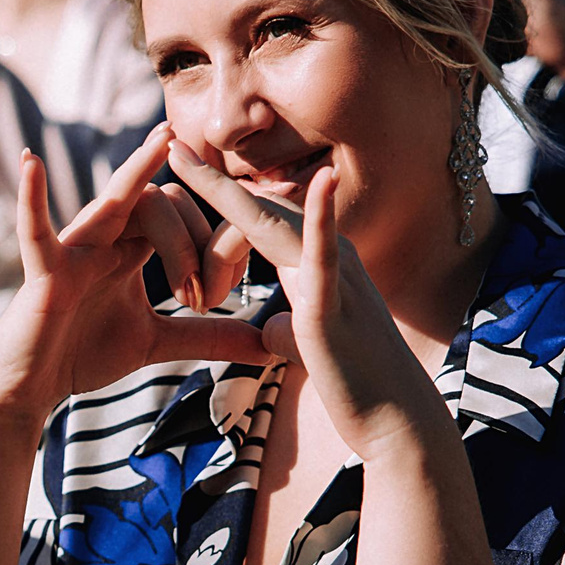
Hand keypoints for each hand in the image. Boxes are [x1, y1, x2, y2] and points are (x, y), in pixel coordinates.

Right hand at [0, 123, 267, 424]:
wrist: (33, 384)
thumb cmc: (84, 351)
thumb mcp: (158, 341)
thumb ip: (209, 336)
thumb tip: (266, 344)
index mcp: (131, 244)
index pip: (182, 215)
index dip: (210, 249)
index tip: (219, 299)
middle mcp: (104, 234)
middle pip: (160, 203)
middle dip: (191, 246)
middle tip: (203, 300)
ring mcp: (72, 247)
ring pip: (115, 202)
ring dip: (142, 183)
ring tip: (164, 141)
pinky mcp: (44, 271)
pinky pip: (37, 231)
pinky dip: (32, 198)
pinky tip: (30, 162)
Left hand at [168, 150, 439, 459]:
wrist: (394, 419)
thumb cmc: (353, 386)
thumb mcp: (305, 348)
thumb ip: (285, 330)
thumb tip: (269, 330)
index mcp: (317, 265)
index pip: (261, 221)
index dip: (223, 197)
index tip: (185, 172)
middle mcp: (329, 257)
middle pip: (261, 208)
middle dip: (212, 180)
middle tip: (170, 145)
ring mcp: (334, 276)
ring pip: (274, 221)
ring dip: (226, 190)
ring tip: (187, 157)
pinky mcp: (333, 304)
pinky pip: (322, 254)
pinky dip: (320, 215)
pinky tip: (318, 180)